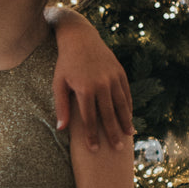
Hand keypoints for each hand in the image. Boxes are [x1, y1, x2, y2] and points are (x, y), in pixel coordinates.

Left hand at [51, 15, 132, 148]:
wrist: (80, 38)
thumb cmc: (65, 63)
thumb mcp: (58, 84)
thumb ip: (61, 107)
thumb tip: (61, 129)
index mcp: (85, 89)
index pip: (90, 119)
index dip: (92, 135)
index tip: (95, 149)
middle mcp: (102, 84)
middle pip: (109, 115)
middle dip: (113, 133)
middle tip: (117, 149)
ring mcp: (113, 78)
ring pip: (122, 104)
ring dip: (125, 121)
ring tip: (129, 135)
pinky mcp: (120, 72)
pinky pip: (126, 93)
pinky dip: (128, 106)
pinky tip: (129, 116)